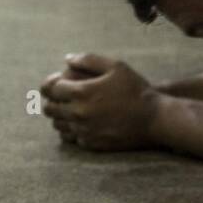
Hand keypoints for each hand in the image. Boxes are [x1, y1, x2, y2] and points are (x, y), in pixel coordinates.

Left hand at [38, 53, 159, 150]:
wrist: (153, 119)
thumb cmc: (135, 89)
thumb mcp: (116, 66)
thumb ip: (88, 59)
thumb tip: (67, 59)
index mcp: (81, 92)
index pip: (51, 88)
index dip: (51, 83)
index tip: (57, 82)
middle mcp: (77, 113)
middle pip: (50, 108)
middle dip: (51, 100)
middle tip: (59, 96)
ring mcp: (83, 130)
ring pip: (57, 124)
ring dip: (59, 116)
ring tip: (67, 109)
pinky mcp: (90, 143)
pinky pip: (69, 137)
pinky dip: (69, 130)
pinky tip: (77, 123)